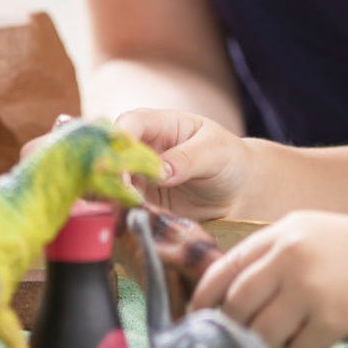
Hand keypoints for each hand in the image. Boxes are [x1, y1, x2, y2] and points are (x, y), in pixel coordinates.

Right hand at [114, 107, 251, 218]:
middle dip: (109, 173)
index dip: (120, 139)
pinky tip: (127, 223)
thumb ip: (188, 159)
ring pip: (113, 183)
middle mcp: (143, 149)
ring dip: (112, 197)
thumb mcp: (216, 153)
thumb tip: (160, 171)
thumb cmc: (229, 160)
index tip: (120, 163)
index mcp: (160, 124)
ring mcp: (140, 177)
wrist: (238, 192)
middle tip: (116, 194)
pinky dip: (122, 215)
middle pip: (113, 154)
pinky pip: (125, 208)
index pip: (131, 123)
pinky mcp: (142, 203)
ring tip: (120, 212)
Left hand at [190, 212, 347, 347]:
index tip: (197, 320)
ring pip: (263, 334)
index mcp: (284, 232)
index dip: (204, 299)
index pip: (224, 269)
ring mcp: (311, 284)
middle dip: (241, 330)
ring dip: (277, 344)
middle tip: (258, 338)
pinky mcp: (334, 314)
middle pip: (237, 307)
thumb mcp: (318, 237)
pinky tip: (332, 336)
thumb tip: (233, 302)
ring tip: (305, 332)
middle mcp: (291, 254)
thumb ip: (278, 259)